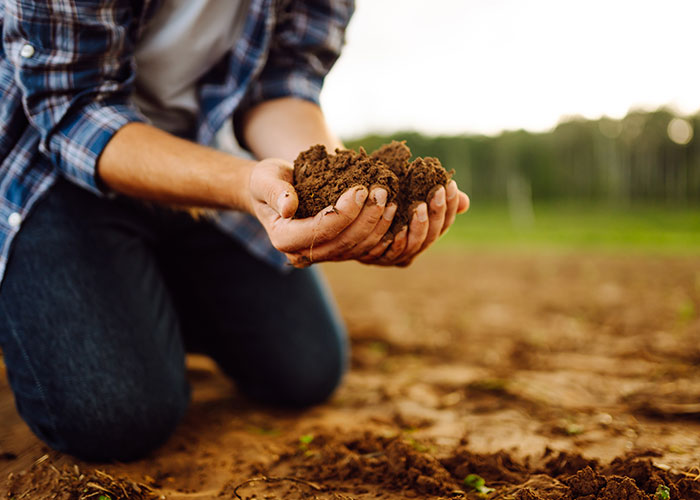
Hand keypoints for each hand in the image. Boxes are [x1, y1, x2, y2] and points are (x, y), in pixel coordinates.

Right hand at [248, 159, 397, 266]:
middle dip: (367, 219)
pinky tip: (389, 213)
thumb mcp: (265, 178)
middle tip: (382, 192)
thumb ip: (275, 191)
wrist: (272, 192)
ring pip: (356, 249)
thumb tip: (288, 207)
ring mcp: (320, 255)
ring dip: (377, 227)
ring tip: (389, 200)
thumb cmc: (268, 181)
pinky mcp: (335, 251)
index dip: (344, 213)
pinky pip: (361, 249)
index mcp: (283, 239)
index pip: (319, 230)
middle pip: (343, 243)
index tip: (360, 189)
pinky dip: (378, 233)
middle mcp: (301, 254)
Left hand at [358, 180, 468, 266]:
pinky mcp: (372, 258)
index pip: (443, 223)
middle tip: (437, 190)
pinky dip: (399, 242)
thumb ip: (432, 195)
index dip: (450, 206)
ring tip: (420, 206)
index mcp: (421, 231)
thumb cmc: (378, 192)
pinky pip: (391, 255)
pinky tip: (400, 228)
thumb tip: (465, 203)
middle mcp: (410, 248)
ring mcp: (393, 256)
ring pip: (415, 246)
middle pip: (432, 235)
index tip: (450, 184)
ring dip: (420, 227)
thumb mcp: (405, 189)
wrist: (343, 200)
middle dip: (438, 213)